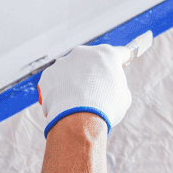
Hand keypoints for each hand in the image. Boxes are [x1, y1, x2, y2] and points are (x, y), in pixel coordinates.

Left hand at [35, 33, 150, 136]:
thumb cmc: (107, 107)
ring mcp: (63, 62)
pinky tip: (65, 104)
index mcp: (106, 54)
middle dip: (93, 73)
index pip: (119, 53)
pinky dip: (59, 91)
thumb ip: (116, 85)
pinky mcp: (48, 75)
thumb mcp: (123, 96)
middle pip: (91, 61)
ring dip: (74, 82)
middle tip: (96, 91)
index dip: (122, 60)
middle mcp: (83, 53)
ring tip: (78, 102)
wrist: (79, 119)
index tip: (123, 61)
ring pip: (71, 71)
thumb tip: (109, 86)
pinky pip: (56, 82)